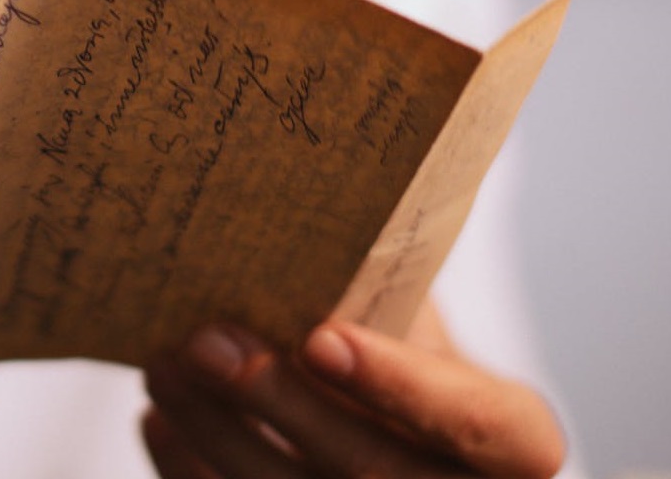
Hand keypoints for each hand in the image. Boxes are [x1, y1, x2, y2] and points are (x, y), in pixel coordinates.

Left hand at [142, 304, 566, 478]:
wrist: (402, 430)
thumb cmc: (408, 356)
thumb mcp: (419, 324)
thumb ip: (384, 289)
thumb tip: (303, 217)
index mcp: (510, 442)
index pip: (479, 424)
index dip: (403, 386)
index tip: (320, 337)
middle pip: (370, 470)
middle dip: (278, 404)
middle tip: (205, 340)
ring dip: (217, 433)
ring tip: (163, 366)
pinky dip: (192, 471)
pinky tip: (160, 418)